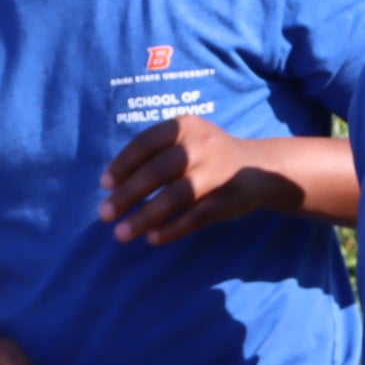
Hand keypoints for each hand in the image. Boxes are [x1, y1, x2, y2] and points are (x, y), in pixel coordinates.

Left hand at [99, 117, 277, 245]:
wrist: (260, 169)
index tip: (104, 185)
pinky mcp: (228, 198)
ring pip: (176, 195)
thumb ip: (155, 157)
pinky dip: (172, 229)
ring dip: (146, 216)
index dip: (123, 164)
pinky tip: (153, 238)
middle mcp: (202, 144)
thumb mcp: (186, 141)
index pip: (146, 143)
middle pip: (158, 170)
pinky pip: (196, 216)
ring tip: (122, 234)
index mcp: (185, 126)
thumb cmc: (207, 157)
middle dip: (128, 194)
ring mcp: (217, 171)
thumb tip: (113, 188)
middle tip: (105, 214)